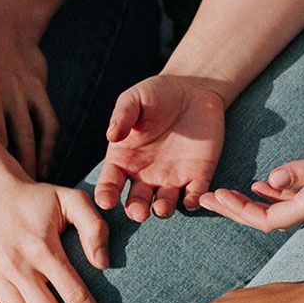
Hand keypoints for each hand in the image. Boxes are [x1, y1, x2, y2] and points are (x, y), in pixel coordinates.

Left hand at [0, 13, 56, 180]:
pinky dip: (48, 147)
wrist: (3, 21)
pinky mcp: (38, 89)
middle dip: (2, 172)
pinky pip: (48, 123)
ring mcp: (17, 90)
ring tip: (25, 190)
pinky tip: (43, 166)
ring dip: (28, 165)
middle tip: (0, 202)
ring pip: (27, 135)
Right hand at [94, 74, 228, 221]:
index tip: (105, 201)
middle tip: (139, 212)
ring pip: (164, 204)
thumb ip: (122, 116)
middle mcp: (145, 175)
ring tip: (161, 207)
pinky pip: (195, 194)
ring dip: (162, 209)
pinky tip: (191, 200)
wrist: (192, 90)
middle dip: (136, 210)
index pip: (110, 183)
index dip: (106, 194)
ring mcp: (172, 178)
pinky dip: (194, 201)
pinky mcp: (198, 175)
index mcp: (124, 160)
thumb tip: (111, 135)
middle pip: (136, 202)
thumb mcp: (135, 99)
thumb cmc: (157, 94)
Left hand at [198, 129, 303, 232]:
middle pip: (264, 218)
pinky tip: (260, 184)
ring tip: (222, 194)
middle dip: (234, 211)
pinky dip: (270, 192)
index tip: (213, 197)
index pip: (265, 219)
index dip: (237, 212)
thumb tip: (270, 181)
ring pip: (275, 209)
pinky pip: (290, 198)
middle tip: (205, 198)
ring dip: (247, 203)